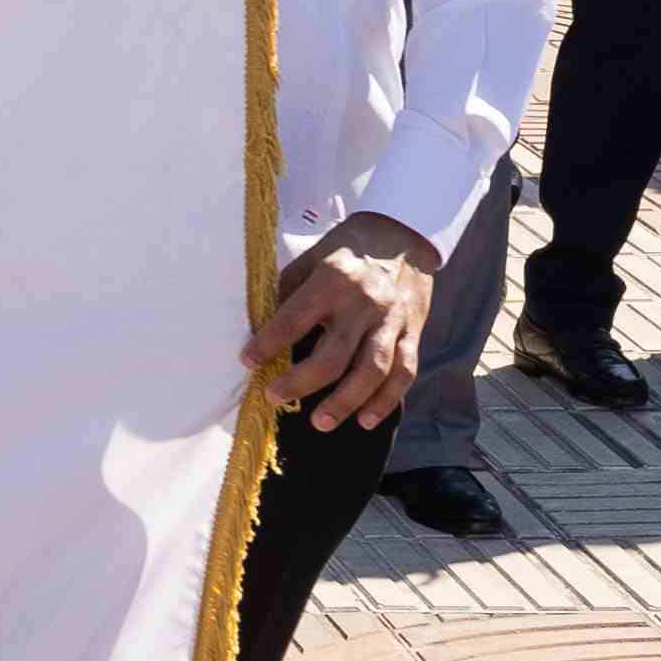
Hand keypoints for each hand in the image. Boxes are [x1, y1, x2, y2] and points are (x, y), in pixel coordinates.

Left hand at [247, 214, 434, 432]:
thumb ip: (288, 293)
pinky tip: (365, 420)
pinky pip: (403, 373)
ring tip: (320, 423)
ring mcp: (393, 321)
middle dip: (300, 382)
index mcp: (333, 280)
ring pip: (372, 371)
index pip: (294, 319)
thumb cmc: (346, 252)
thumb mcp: (312, 259)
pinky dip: (385, 400)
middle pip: (333, 355)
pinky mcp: (413, 333)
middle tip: (273, 397)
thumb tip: (257, 328)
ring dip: (345, 402)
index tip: (247, 361)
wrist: (403, 237)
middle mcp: (365, 303)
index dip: (268, 343)